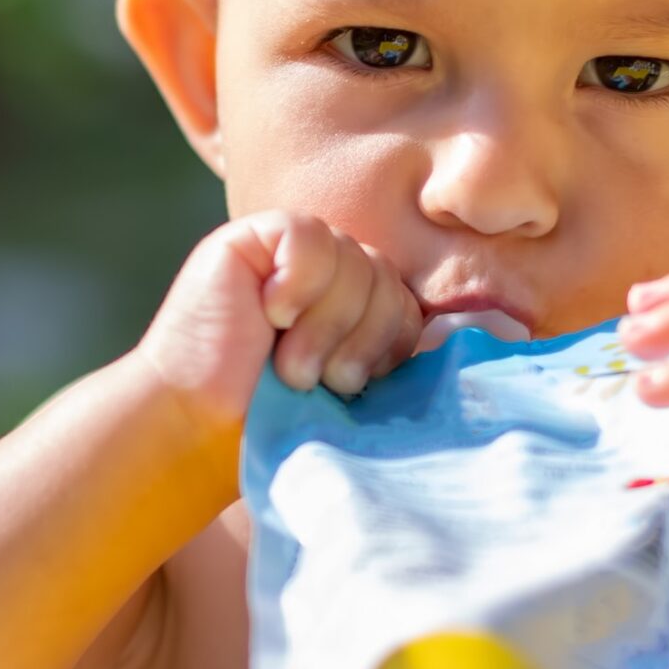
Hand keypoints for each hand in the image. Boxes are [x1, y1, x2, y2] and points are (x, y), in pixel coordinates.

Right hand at [135, 212, 424, 433]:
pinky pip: (307, 237)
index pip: (409, 306)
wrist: (199, 432)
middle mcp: (328, 274)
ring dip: (323, 326)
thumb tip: (469, 338)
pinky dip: (296, 283)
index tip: (351, 388)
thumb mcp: (347, 390)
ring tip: (287, 363)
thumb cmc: (271, 426)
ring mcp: (291, 251)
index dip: (387, 347)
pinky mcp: (252, 237)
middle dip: (358, 341)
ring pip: (353, 261)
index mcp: (356, 309)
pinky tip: (269, 313)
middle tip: (311, 381)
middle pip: (387, 280)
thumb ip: (390, 354)